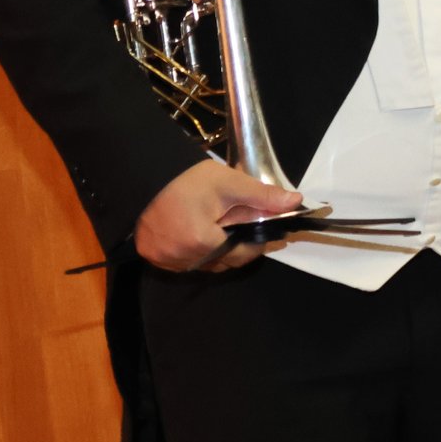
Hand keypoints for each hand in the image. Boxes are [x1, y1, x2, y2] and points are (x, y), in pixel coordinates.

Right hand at [134, 160, 305, 272]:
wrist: (145, 176)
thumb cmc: (188, 179)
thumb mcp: (230, 183)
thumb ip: (263, 196)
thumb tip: (295, 202)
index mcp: (202, 241)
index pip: (243, 254)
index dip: (258, 241)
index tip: (264, 229)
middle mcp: (183, 258)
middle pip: (225, 262)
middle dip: (238, 246)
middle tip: (241, 224)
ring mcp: (165, 260)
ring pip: (206, 265)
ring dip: (218, 251)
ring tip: (219, 226)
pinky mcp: (153, 257)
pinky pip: (185, 263)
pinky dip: (197, 253)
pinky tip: (199, 233)